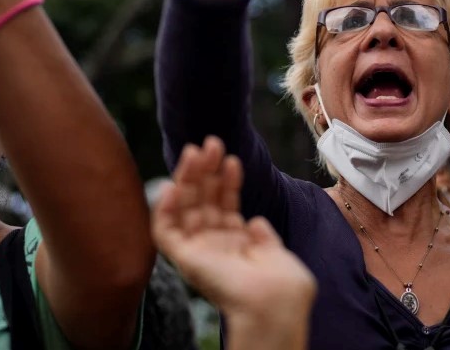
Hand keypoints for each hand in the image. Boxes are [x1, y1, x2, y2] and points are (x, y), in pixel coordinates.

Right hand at [152, 136, 315, 322]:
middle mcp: (216, 248)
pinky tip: (173, 186)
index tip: (232, 160)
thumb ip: (264, 237)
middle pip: (204, 202)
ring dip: (189, 179)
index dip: (227, 182)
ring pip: (185, 209)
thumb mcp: (278, 253)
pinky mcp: (184, 260)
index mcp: (237, 247)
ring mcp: (199, 253)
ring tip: (198, 152)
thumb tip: (255, 221)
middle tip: (211, 144)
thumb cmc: (285, 286)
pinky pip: (164, 232)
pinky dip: (164, 209)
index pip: (225, 207)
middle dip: (206, 172)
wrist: (276, 305)